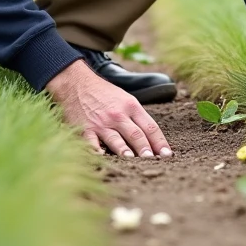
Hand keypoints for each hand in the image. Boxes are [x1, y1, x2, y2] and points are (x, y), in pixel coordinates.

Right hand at [46, 60, 172, 158]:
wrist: (77, 84)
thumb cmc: (104, 94)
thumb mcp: (125, 99)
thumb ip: (137, 118)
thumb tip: (153, 141)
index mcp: (131, 107)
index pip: (150, 127)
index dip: (160, 142)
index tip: (167, 155)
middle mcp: (118, 115)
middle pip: (136, 135)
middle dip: (146, 149)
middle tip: (153, 161)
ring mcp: (101, 123)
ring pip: (116, 140)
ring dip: (125, 151)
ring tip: (132, 161)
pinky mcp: (85, 129)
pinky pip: (92, 143)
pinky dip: (97, 152)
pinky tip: (102, 158)